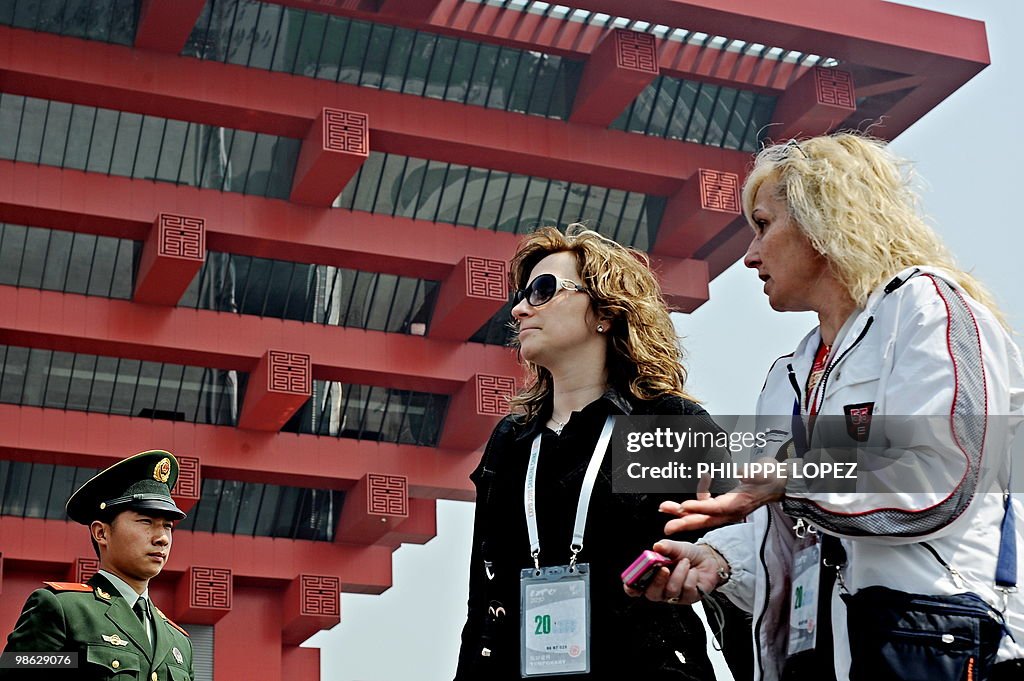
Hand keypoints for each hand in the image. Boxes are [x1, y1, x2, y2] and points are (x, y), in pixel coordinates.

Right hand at [622, 541, 725, 604]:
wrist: (709, 559)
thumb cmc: (688, 555)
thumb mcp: (676, 547)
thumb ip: (666, 547)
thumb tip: (657, 546)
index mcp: (652, 577)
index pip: (636, 587)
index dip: (631, 587)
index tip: (630, 582)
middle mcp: (661, 589)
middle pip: (652, 594)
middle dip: (657, 581)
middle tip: (664, 568)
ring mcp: (675, 596)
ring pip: (671, 591)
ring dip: (679, 573)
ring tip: (685, 562)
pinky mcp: (689, 598)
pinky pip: (687, 590)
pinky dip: (690, 577)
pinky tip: (693, 571)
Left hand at [660, 465, 785, 532]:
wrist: (778, 484)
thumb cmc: (771, 478)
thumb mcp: (765, 472)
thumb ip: (755, 473)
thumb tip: (743, 472)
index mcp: (739, 504)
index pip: (716, 508)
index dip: (699, 507)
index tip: (683, 507)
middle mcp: (731, 511)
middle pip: (704, 519)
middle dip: (684, 522)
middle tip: (667, 527)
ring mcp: (726, 510)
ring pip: (701, 515)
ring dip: (682, 513)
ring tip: (665, 509)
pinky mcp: (723, 506)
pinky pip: (706, 504)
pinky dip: (698, 499)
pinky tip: (699, 484)